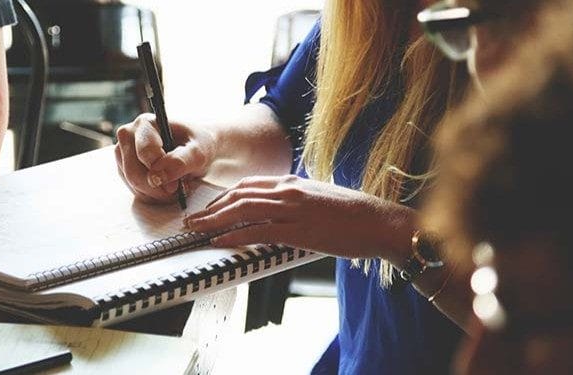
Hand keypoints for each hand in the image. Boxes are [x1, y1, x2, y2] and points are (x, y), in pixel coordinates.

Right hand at [114, 114, 216, 203]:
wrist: (195, 150)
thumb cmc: (197, 146)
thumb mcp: (198, 153)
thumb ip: (180, 162)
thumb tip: (159, 176)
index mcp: (145, 123)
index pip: (144, 152)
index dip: (160, 172)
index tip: (176, 184)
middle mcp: (128, 135)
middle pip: (133, 172)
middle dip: (156, 187)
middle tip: (176, 189)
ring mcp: (123, 153)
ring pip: (133, 184)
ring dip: (155, 193)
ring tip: (174, 186)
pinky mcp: (124, 169)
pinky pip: (134, 190)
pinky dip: (151, 195)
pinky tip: (165, 188)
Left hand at [184, 175, 415, 259]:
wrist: (380, 222)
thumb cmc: (354, 215)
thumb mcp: (319, 198)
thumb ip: (296, 201)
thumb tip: (279, 211)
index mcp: (292, 182)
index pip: (248, 185)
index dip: (223, 197)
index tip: (209, 208)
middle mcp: (288, 191)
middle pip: (238, 195)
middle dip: (211, 208)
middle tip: (192, 220)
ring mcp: (292, 209)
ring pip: (242, 210)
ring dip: (214, 221)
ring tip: (196, 230)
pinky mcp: (298, 229)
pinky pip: (257, 231)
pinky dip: (234, 236)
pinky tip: (219, 242)